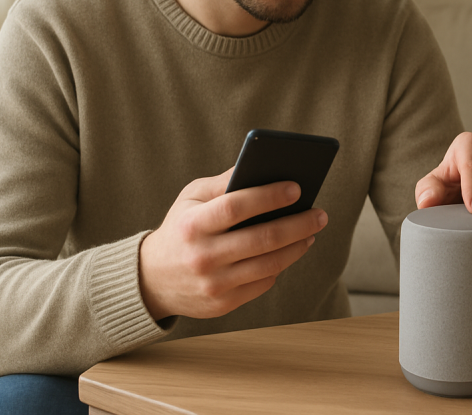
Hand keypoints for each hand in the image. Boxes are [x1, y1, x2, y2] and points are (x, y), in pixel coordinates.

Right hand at [139, 167, 327, 320]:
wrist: (150, 280)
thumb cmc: (180, 228)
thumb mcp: (191, 199)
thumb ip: (225, 182)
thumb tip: (264, 167)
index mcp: (192, 224)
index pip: (236, 207)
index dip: (269, 196)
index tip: (297, 188)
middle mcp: (202, 256)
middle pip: (262, 239)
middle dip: (298, 224)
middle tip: (320, 214)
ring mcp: (213, 284)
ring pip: (269, 265)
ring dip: (298, 246)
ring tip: (312, 231)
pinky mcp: (223, 304)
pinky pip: (263, 283)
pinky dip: (280, 265)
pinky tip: (291, 251)